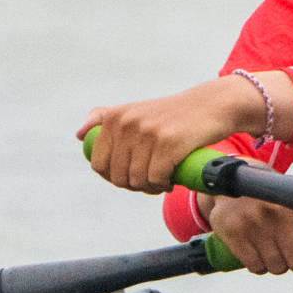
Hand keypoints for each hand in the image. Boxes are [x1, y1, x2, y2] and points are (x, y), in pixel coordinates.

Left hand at [78, 72, 292, 192]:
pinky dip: (163, 185)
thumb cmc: (173, 114)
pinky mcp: (168, 144)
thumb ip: (106, 118)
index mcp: (115, 117)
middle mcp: (127, 122)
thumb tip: (79, 135)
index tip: (131, 175)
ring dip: (150, 187)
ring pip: (136, 180)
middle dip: (132, 184)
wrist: (212, 105)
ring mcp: (147, 132)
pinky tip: (171, 179)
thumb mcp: (136, 110)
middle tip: (150, 179)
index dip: (113, 176)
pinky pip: (155, 180)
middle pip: (116, 176)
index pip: (98, 163)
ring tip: (162, 179)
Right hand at [209, 196, 292, 273]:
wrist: (231, 183)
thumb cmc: (274, 194)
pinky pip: (257, 268)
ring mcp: (253, 225)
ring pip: (278, 268)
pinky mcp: (233, 234)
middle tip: (292, 249)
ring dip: (278, 263)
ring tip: (274, 248)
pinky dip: (260, 264)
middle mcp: (276, 213)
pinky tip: (259, 250)